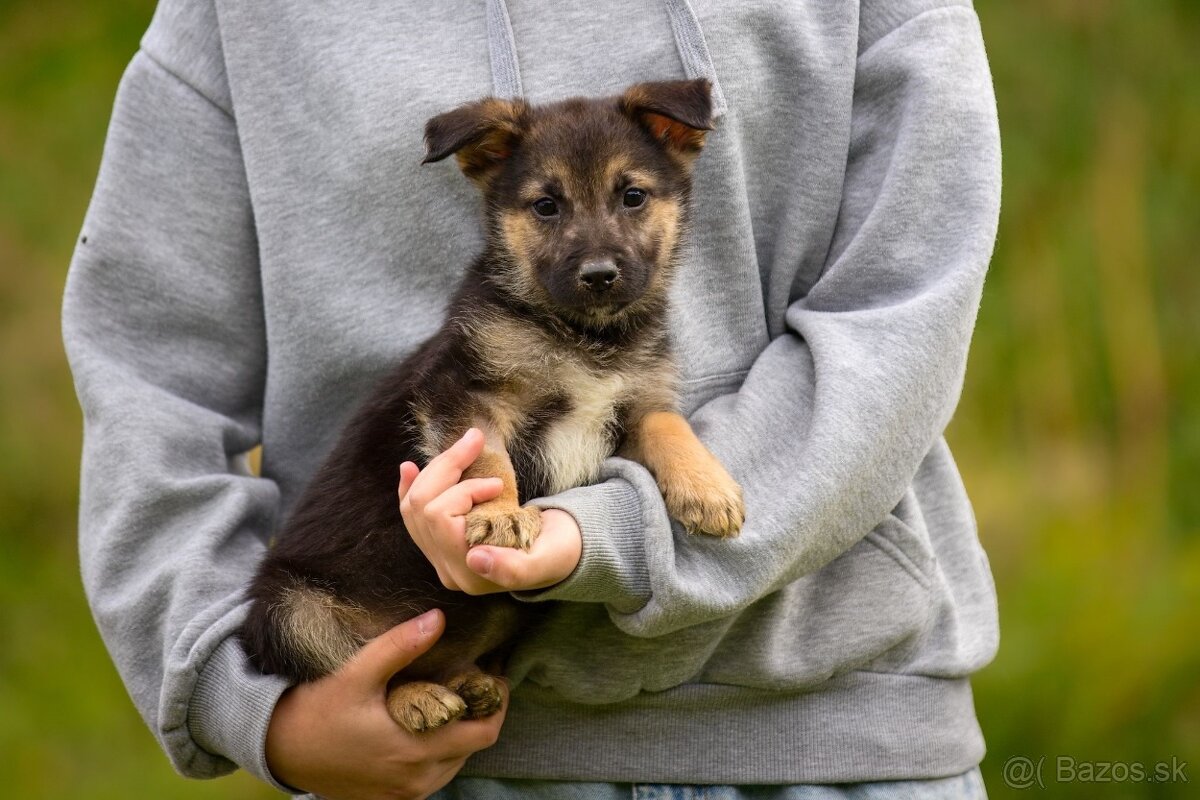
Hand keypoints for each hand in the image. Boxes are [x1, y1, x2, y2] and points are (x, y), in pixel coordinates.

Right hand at [265, 609, 506, 799]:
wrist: (278, 750)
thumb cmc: (316, 711)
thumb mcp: (357, 673)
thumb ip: (400, 646)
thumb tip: (439, 618)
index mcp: (416, 750)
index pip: (484, 733)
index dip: (497, 704)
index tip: (494, 675)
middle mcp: (417, 779)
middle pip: (474, 748)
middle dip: (481, 714)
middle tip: (475, 680)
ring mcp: (404, 793)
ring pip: (455, 763)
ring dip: (461, 733)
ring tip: (453, 697)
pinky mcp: (391, 798)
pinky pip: (432, 776)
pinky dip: (440, 751)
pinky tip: (427, 723)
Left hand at [399, 429, 581, 594]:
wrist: (558, 551)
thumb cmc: (556, 551)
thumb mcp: (544, 560)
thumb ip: (513, 568)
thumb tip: (474, 558)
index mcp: (469, 574)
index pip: (441, 519)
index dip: (464, 490)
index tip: (497, 483)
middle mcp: (447, 569)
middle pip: (422, 508)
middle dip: (447, 467)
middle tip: (476, 441)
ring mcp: (439, 557)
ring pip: (413, 506)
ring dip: (435, 470)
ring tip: (463, 447)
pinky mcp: (438, 542)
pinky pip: (411, 513)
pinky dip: (409, 487)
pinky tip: (409, 468)